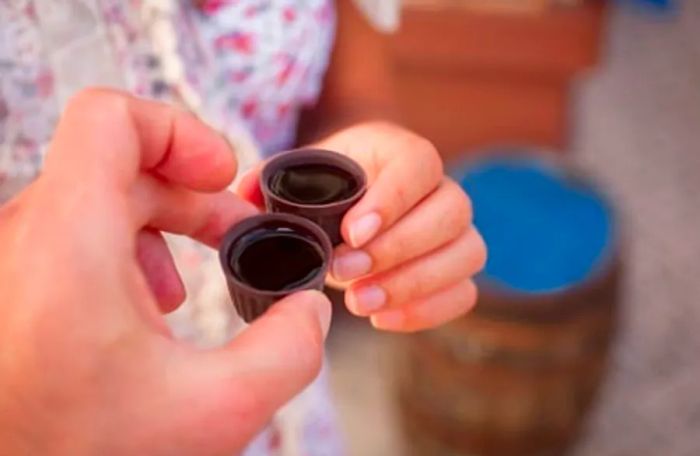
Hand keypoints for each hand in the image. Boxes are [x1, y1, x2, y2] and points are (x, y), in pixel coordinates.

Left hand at [0, 89, 330, 454]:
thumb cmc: (83, 455)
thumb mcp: (214, 411)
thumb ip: (289, 352)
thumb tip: (310, 311)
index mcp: (70, 245)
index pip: (109, 118)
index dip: (179, 131)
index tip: (220, 177)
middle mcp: (28, 237)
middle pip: (120, 159)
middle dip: (191, 191)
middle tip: (233, 232)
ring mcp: (16, 258)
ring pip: (97, 194)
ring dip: (162, 219)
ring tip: (193, 274)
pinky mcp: (18, 283)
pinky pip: (76, 230)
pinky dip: (128, 247)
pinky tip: (152, 304)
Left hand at [238, 122, 485, 331]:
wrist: (353, 206)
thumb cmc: (329, 186)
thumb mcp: (303, 172)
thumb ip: (273, 179)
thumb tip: (246, 195)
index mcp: (402, 152)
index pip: (419, 165)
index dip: (392, 200)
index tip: (352, 233)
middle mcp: (440, 187)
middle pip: (452, 211)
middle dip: (397, 248)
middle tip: (344, 273)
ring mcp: (455, 231)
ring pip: (468, 253)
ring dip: (415, 284)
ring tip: (359, 303)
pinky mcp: (455, 270)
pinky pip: (464, 293)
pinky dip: (427, 311)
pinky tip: (382, 319)